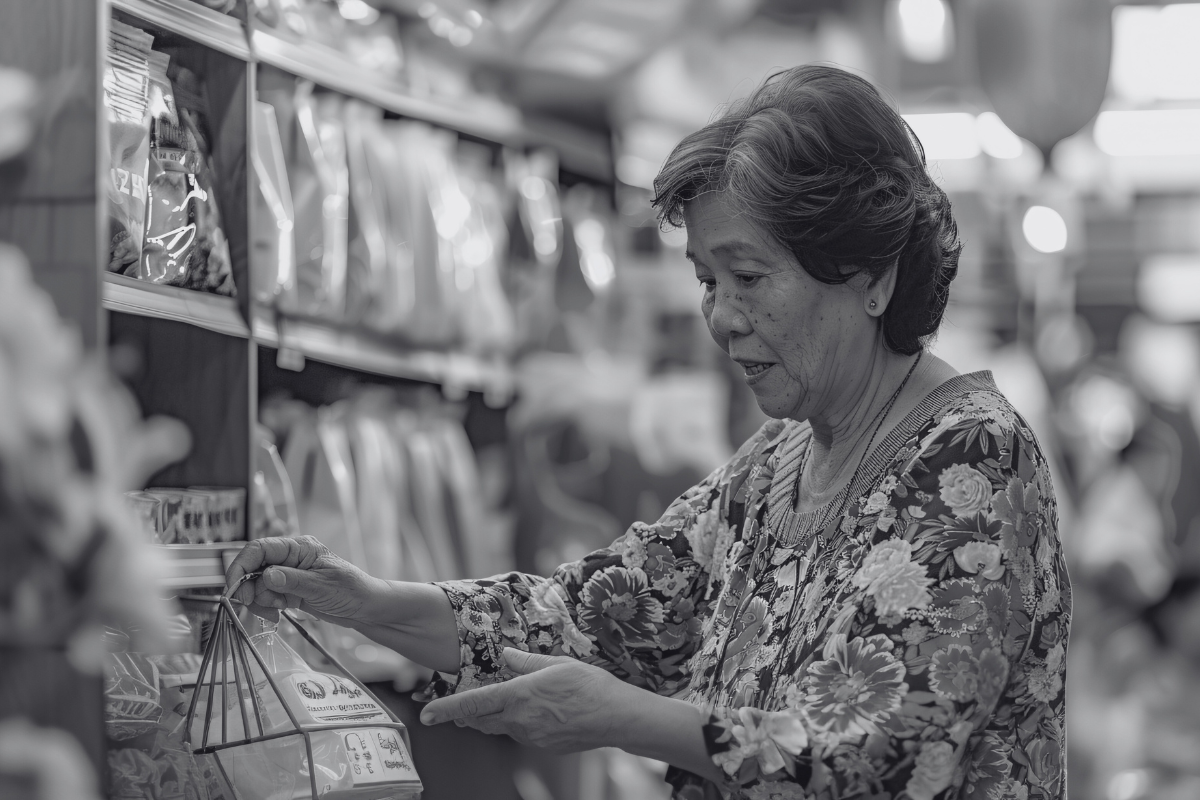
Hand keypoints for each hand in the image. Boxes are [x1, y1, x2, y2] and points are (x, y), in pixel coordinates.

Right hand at [225, 536, 383, 623]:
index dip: (241, 566)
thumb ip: (292, 581)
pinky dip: (267, 607)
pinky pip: (266, 596)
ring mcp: (288, 574)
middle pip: (254, 568)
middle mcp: (291, 557)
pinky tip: (280, 613)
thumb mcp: (322, 586)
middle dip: (250, 588)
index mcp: (299, 547)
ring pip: (257, 585)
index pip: (259, 548)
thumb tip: (266, 575)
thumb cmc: (351, 590)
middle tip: (255, 605)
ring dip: (261, 600)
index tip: (233, 588)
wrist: (365, 607)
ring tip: (279, 609)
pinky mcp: (288, 590)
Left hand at [419, 648, 629, 752]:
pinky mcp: (543, 745)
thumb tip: (506, 656)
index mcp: (519, 696)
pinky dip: (514, 722)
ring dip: (491, 717)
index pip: (472, 704)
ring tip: (493, 704)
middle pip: (480, 720)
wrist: (616, 717)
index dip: (446, 710)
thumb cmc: (590, 686)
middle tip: (455, 709)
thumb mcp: (557, 664)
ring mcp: (531, 737)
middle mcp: (520, 720)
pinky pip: (520, 733)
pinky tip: (529, 711)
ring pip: (500, 727)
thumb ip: (526, 662)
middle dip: (464, 715)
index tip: (426, 715)